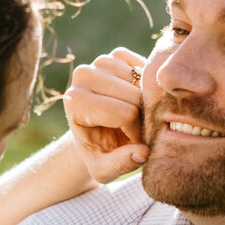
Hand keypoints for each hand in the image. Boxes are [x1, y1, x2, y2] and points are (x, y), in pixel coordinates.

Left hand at [63, 47, 149, 184]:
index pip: (125, 113)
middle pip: (135, 96)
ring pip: (143, 82)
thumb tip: (143, 151)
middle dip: (142, 118)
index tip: (130, 143)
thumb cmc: (101, 153)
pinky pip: (147, 67)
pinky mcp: (117, 54)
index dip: (135, 133)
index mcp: (75, 101)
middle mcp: (82, 74)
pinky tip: (138, 99)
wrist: (96, 134)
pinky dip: (148, 86)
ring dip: (147, 102)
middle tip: (135, 129)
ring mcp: (100, 61)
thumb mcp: (105, 170)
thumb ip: (122, 164)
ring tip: (136, 116)